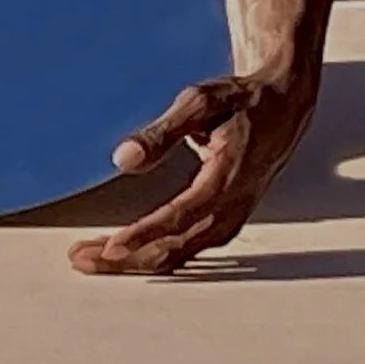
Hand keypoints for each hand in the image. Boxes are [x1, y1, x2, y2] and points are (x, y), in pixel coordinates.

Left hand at [68, 73, 317, 274]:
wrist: (284, 107)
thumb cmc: (242, 100)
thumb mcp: (202, 101)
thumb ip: (162, 131)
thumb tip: (124, 158)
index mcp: (227, 179)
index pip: (179, 218)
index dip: (143, 236)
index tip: (108, 246)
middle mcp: (232, 209)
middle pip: (174, 249)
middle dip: (126, 259)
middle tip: (80, 257)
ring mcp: (231, 221)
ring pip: (178, 256)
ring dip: (135, 262)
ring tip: (91, 259)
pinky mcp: (225, 223)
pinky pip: (187, 252)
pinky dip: (154, 257)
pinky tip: (127, 257)